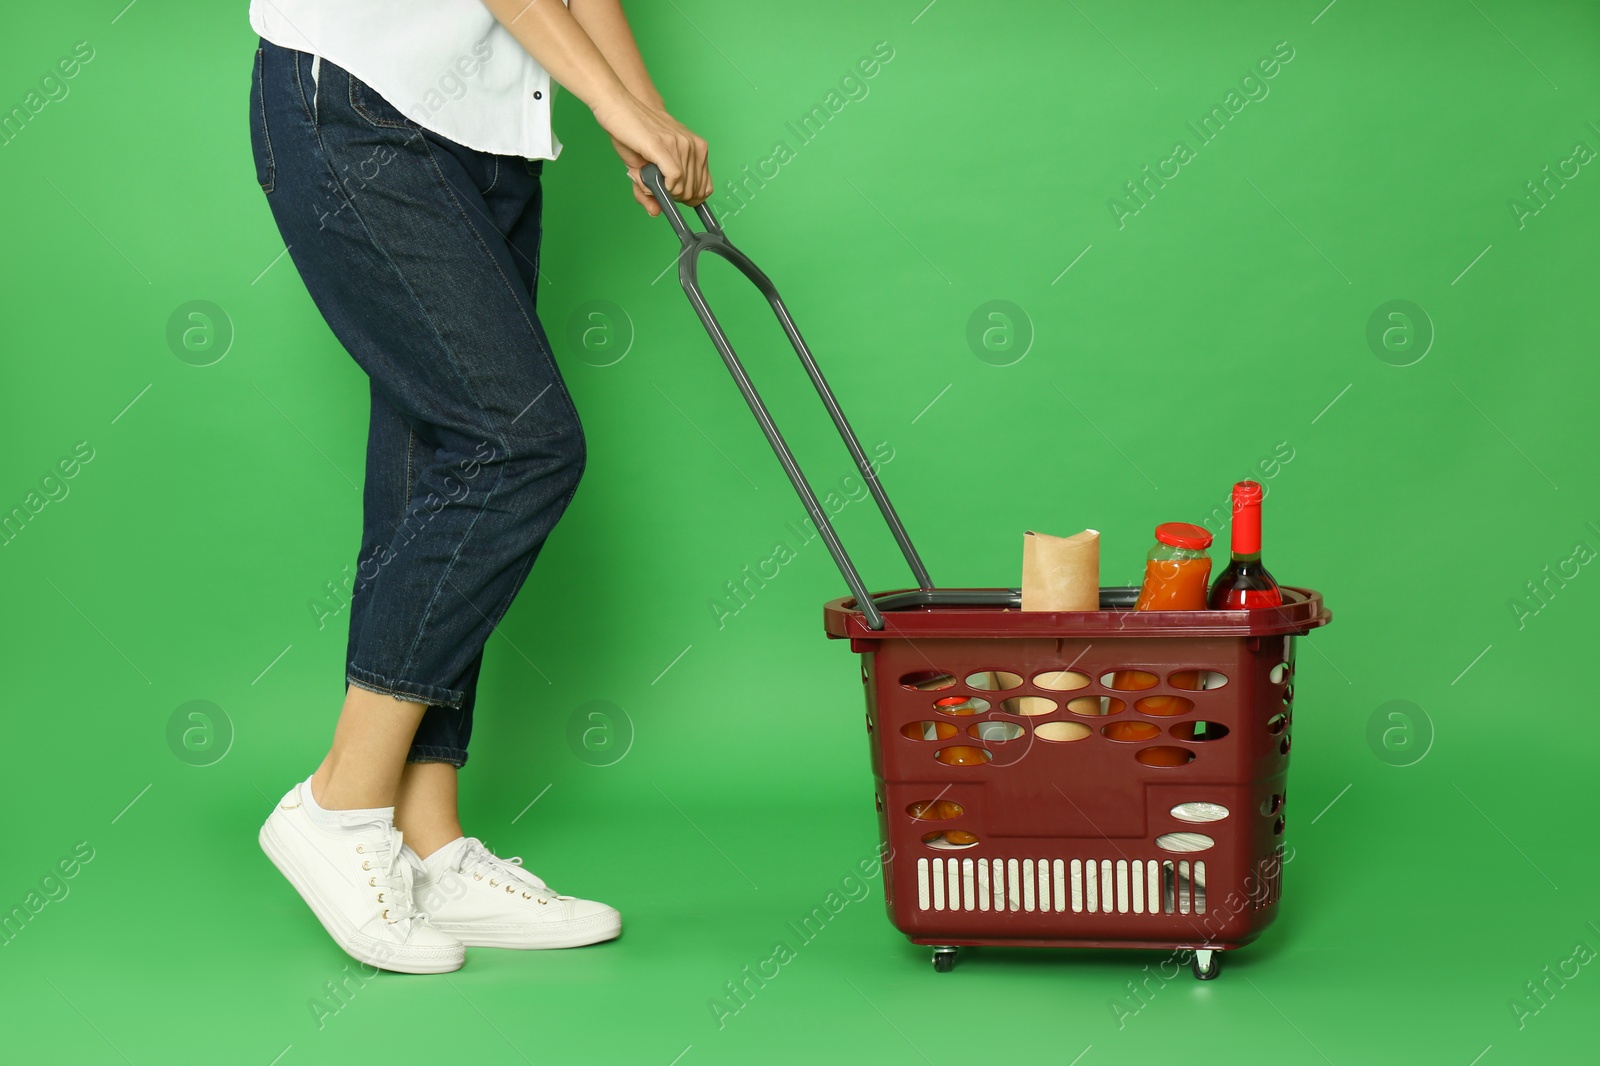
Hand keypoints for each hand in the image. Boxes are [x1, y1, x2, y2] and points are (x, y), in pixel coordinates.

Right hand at [593, 94, 710, 214]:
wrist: (620, 106)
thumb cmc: (633, 135)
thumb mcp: (644, 168)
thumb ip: (651, 192)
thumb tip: (655, 212)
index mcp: (697, 149)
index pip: (706, 188)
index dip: (690, 200)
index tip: (676, 200)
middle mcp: (693, 146)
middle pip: (693, 192)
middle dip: (673, 197)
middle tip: (656, 185)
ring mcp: (681, 145)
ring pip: (683, 188)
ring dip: (663, 191)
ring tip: (647, 175)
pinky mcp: (664, 146)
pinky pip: (674, 180)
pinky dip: (662, 186)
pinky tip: (650, 177)